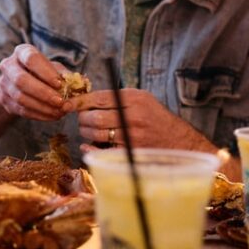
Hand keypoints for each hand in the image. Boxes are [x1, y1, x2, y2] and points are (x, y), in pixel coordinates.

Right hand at [0, 44, 69, 121]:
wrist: (21, 85)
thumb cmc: (42, 73)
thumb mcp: (53, 68)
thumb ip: (65, 75)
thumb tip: (79, 83)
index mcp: (22, 52)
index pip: (31, 59)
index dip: (46, 72)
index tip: (60, 84)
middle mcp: (9, 66)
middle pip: (22, 80)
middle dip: (43, 93)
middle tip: (61, 102)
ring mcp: (4, 84)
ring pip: (21, 98)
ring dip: (43, 107)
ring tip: (60, 111)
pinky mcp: (5, 101)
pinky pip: (22, 110)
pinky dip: (40, 115)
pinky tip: (53, 116)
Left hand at [67, 88, 193, 151]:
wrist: (178, 141)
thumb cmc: (156, 119)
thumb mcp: (142, 99)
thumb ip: (118, 97)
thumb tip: (87, 99)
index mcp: (135, 98)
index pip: (99, 97)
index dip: (80, 101)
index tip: (69, 104)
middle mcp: (134, 116)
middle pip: (94, 116)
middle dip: (82, 118)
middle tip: (82, 119)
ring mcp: (132, 136)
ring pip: (96, 133)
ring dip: (86, 132)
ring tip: (88, 130)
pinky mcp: (131, 152)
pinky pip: (102, 151)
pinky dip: (91, 149)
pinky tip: (88, 145)